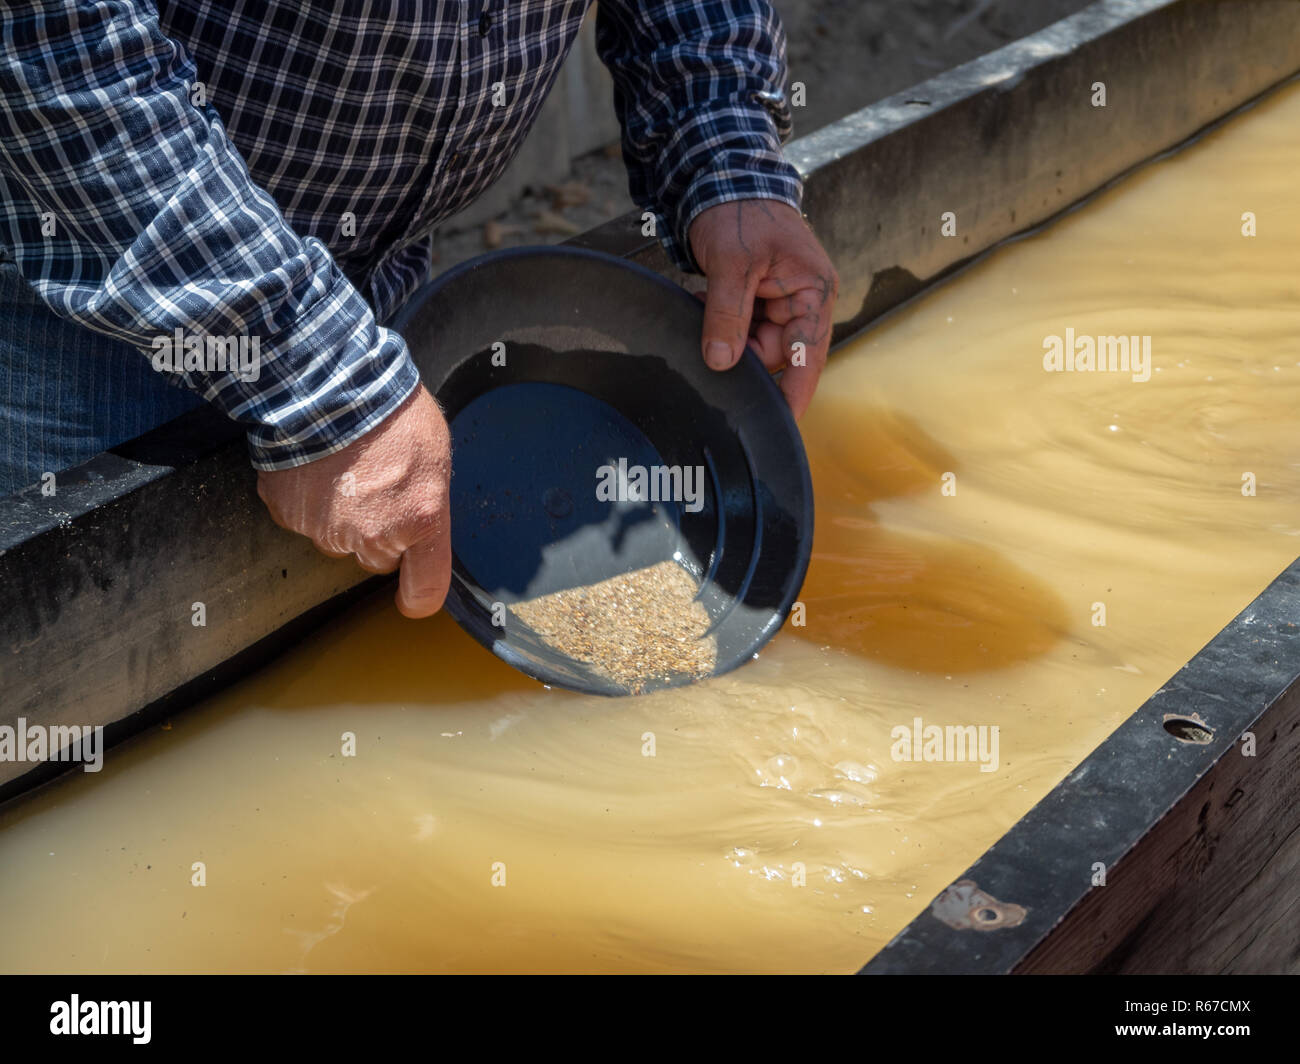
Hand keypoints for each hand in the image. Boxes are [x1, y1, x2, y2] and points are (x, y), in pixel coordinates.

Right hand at [256, 385, 451, 617]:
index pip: (425, 589)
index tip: (413, 596)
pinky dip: (309, 499)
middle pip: (376, 558)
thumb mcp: (435, 452)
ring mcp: (326, 529)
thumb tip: (424, 517)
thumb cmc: (389, 408)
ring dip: (343, 514)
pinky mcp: (289, 515)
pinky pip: (304, 519)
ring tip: (346, 467)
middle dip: (379, 533)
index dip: (419, 596)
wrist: (324, 381)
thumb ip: (429, 497)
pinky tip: (317, 465)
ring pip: (339, 539)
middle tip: (379, 486)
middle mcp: (373, 535)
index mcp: (420, 520)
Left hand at [688, 199, 837, 417]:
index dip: (794, 393)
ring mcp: (781, 301)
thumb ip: (727, 315)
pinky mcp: (759, 299)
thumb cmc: (740, 210)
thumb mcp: (731, 263)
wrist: (722, 176)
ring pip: (753, 343)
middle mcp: (803, 301)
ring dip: (726, 333)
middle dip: (740, 350)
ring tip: (705, 299)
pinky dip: (720, 321)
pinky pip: (740, 327)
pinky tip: (704, 299)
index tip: (780, 425)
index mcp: (813, 291)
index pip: (807, 356)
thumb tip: (722, 363)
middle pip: (774, 354)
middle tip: (709, 332)